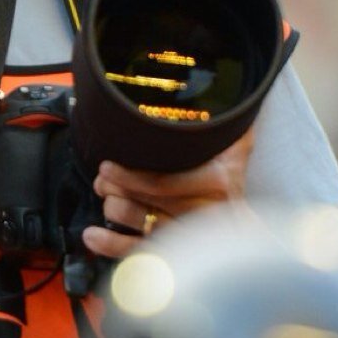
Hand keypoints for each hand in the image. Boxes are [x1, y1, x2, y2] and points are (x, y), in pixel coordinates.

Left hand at [82, 127, 255, 259]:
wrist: (245, 219)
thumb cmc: (229, 164)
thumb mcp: (233, 137)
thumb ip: (218, 121)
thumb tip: (208, 85)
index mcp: (219, 182)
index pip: (162, 184)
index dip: (129, 176)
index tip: (106, 166)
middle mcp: (205, 212)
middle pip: (147, 202)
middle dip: (116, 187)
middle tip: (103, 178)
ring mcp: (189, 234)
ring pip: (141, 225)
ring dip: (113, 209)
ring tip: (105, 194)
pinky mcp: (176, 251)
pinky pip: (141, 252)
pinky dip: (112, 246)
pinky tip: (92, 236)